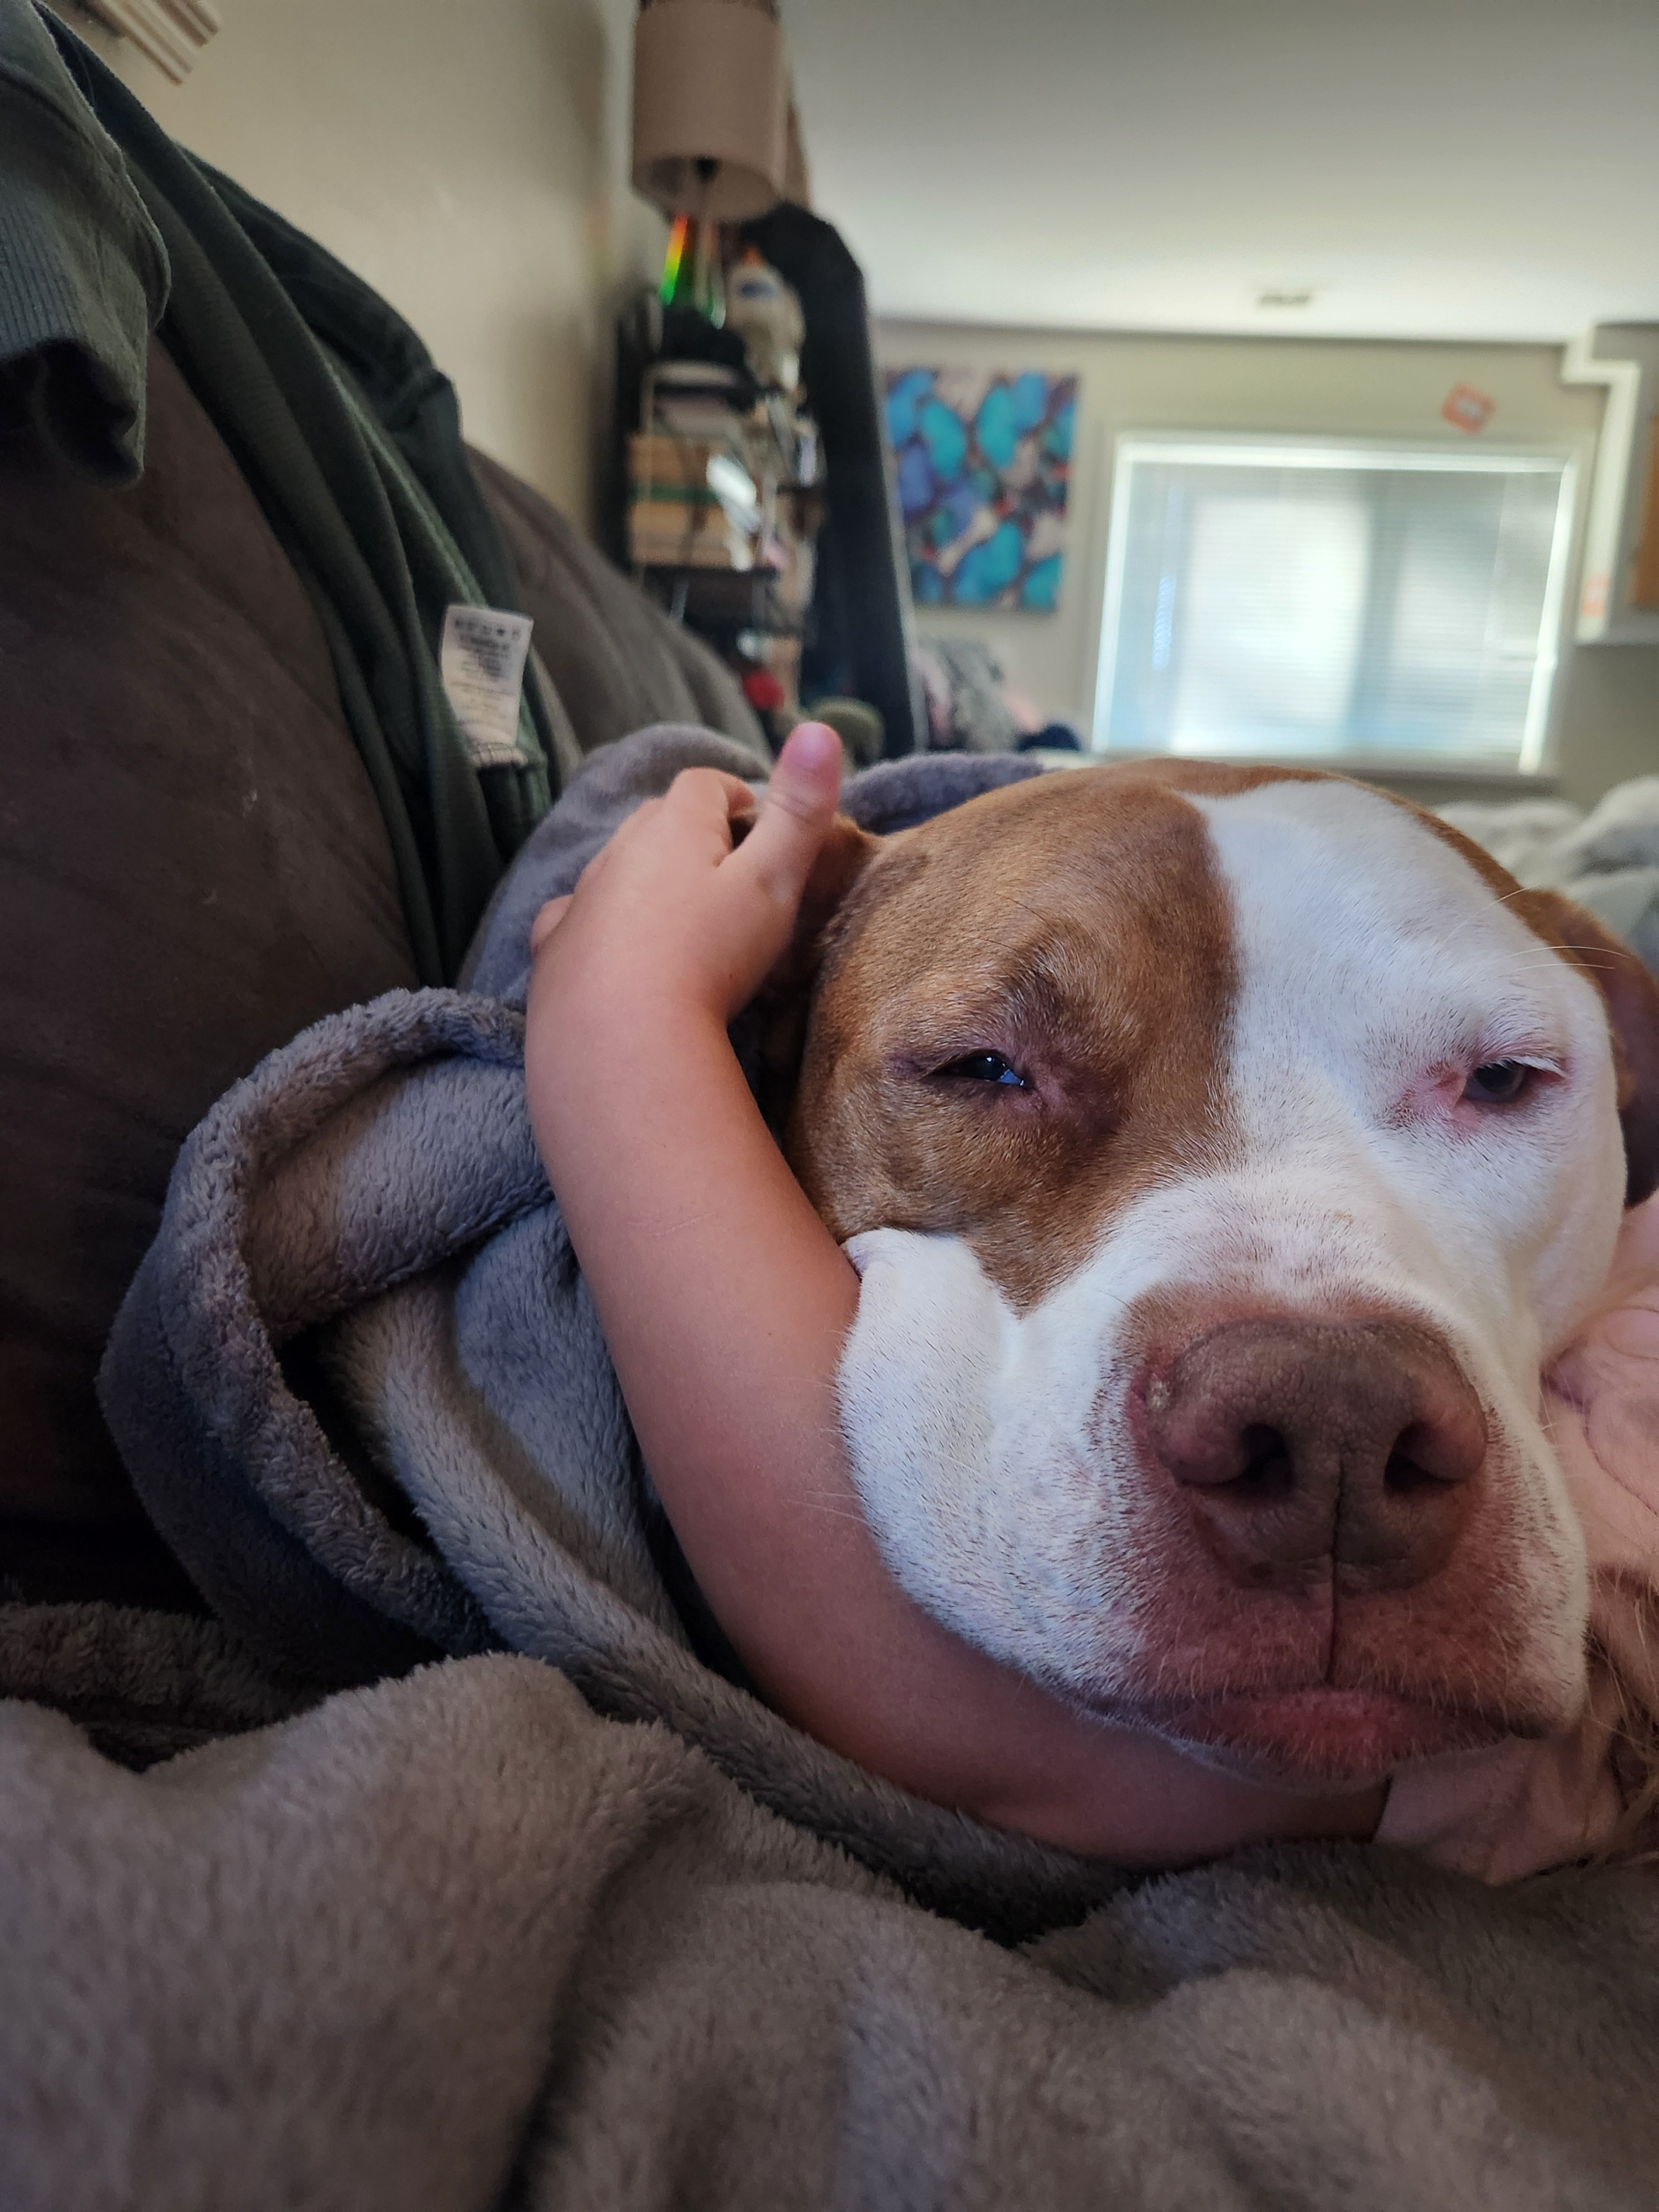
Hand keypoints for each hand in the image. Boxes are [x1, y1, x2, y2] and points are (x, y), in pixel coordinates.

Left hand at [529, 721, 843, 1029]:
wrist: (621, 1042)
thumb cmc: (709, 958)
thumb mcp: (773, 882)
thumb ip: (799, 811)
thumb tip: (820, 730)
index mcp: (673, 828)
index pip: (705, 784)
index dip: (736, 796)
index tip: (759, 824)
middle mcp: (618, 851)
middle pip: (656, 820)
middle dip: (691, 834)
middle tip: (728, 872)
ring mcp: (581, 900)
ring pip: (615, 867)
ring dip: (645, 877)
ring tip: (678, 916)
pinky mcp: (554, 950)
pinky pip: (574, 917)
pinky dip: (597, 921)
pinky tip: (611, 948)